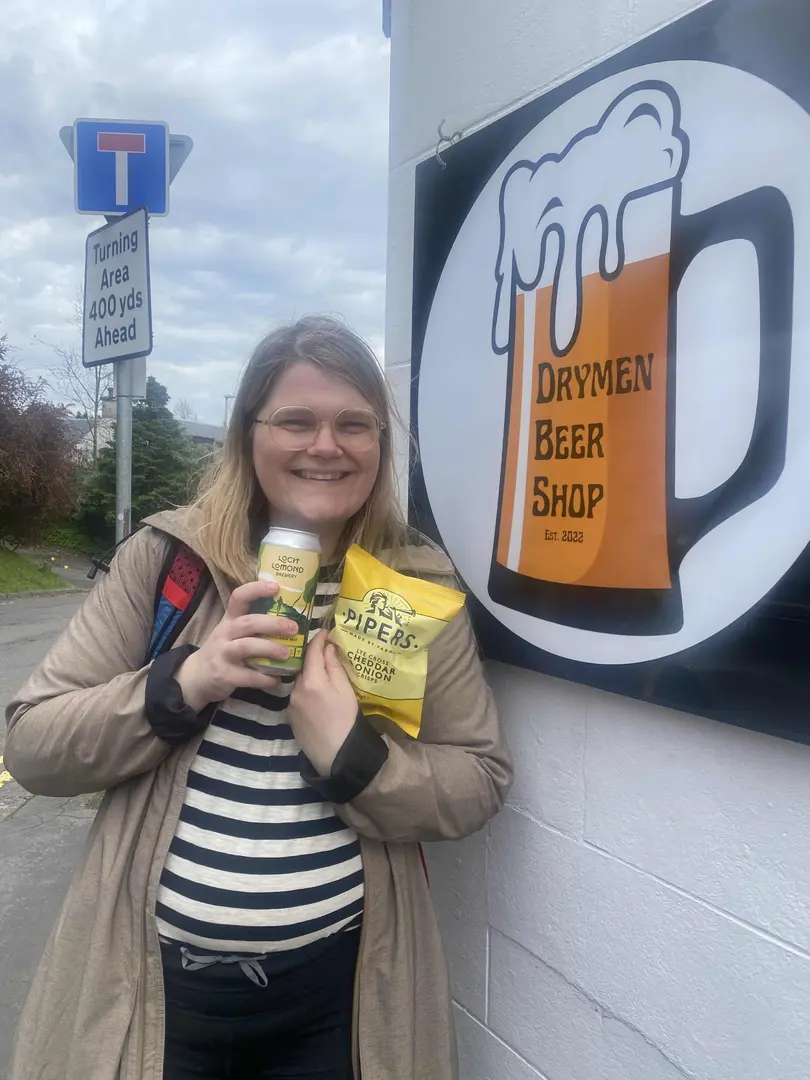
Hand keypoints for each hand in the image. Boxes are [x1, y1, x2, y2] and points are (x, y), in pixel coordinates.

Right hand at [175, 580, 298, 711]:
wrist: (197, 676)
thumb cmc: (224, 649)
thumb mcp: (233, 632)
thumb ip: (254, 624)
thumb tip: (290, 617)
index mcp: (230, 619)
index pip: (239, 597)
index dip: (256, 589)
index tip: (276, 586)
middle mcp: (225, 633)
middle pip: (248, 622)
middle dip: (273, 624)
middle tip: (293, 628)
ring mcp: (223, 654)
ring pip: (246, 646)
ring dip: (270, 648)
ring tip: (287, 654)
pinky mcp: (224, 675)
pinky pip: (247, 676)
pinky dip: (264, 678)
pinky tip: (276, 680)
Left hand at [288, 631, 358, 775]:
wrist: (335, 755)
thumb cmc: (346, 721)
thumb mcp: (346, 691)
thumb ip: (334, 667)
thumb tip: (327, 647)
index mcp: (312, 681)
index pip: (312, 651)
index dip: (319, 638)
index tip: (325, 630)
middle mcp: (296, 689)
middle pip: (304, 665)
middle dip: (314, 656)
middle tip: (327, 650)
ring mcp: (291, 703)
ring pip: (300, 680)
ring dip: (310, 673)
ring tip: (324, 672)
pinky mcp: (290, 715)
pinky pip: (298, 694)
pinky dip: (306, 688)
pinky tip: (318, 694)